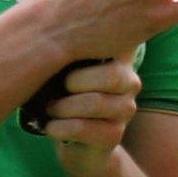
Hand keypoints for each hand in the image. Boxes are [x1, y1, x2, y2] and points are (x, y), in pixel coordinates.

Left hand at [47, 53, 140, 176]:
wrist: (75, 144)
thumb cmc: (66, 96)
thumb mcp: (67, 70)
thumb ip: (69, 53)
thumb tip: (47, 33)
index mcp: (121, 58)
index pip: (118, 44)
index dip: (93, 47)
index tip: (69, 58)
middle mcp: (131, 82)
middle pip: (112, 76)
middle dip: (74, 83)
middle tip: (54, 91)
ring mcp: (126, 110)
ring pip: (96, 103)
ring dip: (63, 108)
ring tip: (51, 110)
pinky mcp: (114, 135)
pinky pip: (83, 128)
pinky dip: (59, 128)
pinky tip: (51, 127)